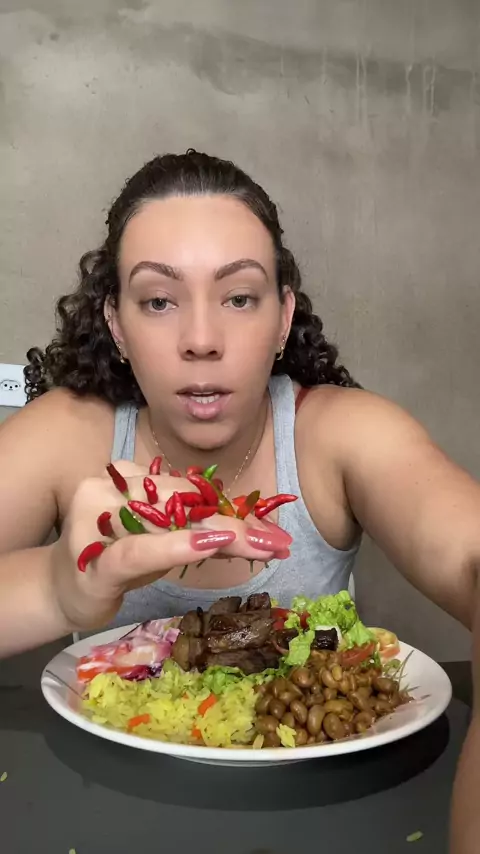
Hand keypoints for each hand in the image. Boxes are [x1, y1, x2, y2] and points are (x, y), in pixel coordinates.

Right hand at [50, 461, 291, 631]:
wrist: (59, 591)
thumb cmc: (114, 561)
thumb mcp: (160, 542)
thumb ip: (198, 531)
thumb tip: (257, 531)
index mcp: (125, 478)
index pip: (187, 491)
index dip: (231, 509)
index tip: (272, 529)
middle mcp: (109, 489)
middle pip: (182, 505)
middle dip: (235, 524)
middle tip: (277, 542)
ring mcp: (96, 520)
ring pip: (167, 523)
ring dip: (219, 535)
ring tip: (259, 545)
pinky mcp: (93, 560)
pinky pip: (138, 549)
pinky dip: (176, 547)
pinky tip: (209, 545)